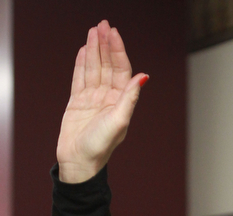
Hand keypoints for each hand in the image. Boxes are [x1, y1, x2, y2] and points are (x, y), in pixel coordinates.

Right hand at [57, 20, 148, 183]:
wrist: (79, 162)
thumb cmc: (100, 146)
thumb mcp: (118, 121)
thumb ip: (130, 98)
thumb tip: (143, 76)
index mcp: (120, 102)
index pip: (121, 70)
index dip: (118, 50)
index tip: (114, 33)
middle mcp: (108, 99)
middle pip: (107, 65)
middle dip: (105, 45)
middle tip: (102, 24)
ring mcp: (92, 99)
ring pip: (93, 68)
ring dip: (93, 50)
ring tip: (93, 32)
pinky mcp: (77, 102)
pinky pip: (80, 78)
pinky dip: (81, 64)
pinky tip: (83, 50)